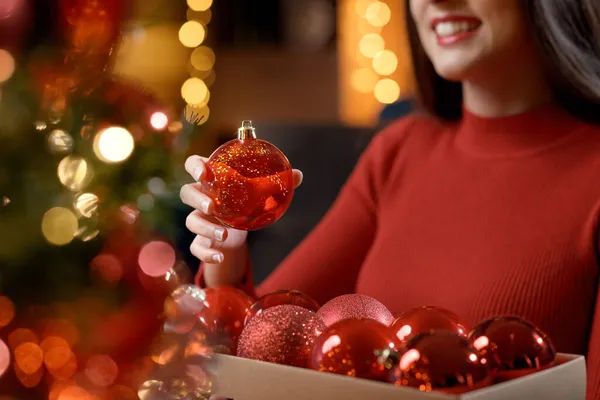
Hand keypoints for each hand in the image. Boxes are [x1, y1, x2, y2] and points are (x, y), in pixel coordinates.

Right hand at [180, 155, 302, 263]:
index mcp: (212, 178)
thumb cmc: (247, 199)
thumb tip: (298, 175)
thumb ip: (277, 182)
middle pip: (187, 192)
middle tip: (212, 206)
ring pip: (191, 221)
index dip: (194, 166)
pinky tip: (220, 256)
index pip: (193, 164)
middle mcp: (201, 197)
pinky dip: (205, 253)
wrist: (241, 226)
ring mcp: (199, 218)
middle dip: (197, 199)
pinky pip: (196, 247)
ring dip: (205, 228)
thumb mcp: (261, 190)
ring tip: (225, 235)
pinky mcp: (201, 238)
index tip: (204, 172)